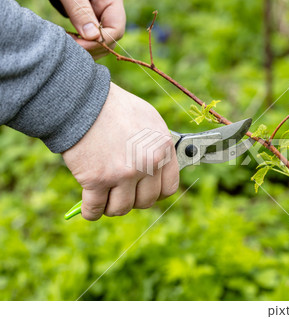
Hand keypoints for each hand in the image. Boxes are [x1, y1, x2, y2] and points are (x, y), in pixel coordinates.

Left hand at [60, 0, 125, 59]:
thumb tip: (93, 38)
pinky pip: (87, 37)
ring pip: (99, 41)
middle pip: (109, 39)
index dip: (101, 42)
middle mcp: (106, 11)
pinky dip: (79, 43)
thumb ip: (81, 11)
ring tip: (68, 44)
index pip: (116, 30)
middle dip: (92, 47)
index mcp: (111, 1)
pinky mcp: (84, 19)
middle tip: (71, 48)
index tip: (80, 44)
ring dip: (86, 47)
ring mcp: (96, 16)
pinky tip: (68, 41)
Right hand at [62, 83, 178, 220]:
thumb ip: (156, 146)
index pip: (169, 187)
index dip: (155, 193)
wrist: (83, 101)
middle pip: (146, 201)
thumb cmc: (114, 108)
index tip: (144, 192)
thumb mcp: (149, 121)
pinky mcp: (98, 180)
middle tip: (121, 193)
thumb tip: (157, 169)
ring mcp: (124, 173)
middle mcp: (148, 163)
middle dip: (133, 200)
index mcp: (163, 148)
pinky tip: (90, 209)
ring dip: (112, 207)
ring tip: (104, 199)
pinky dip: (91, 212)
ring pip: (121, 208)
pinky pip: (95, 209)